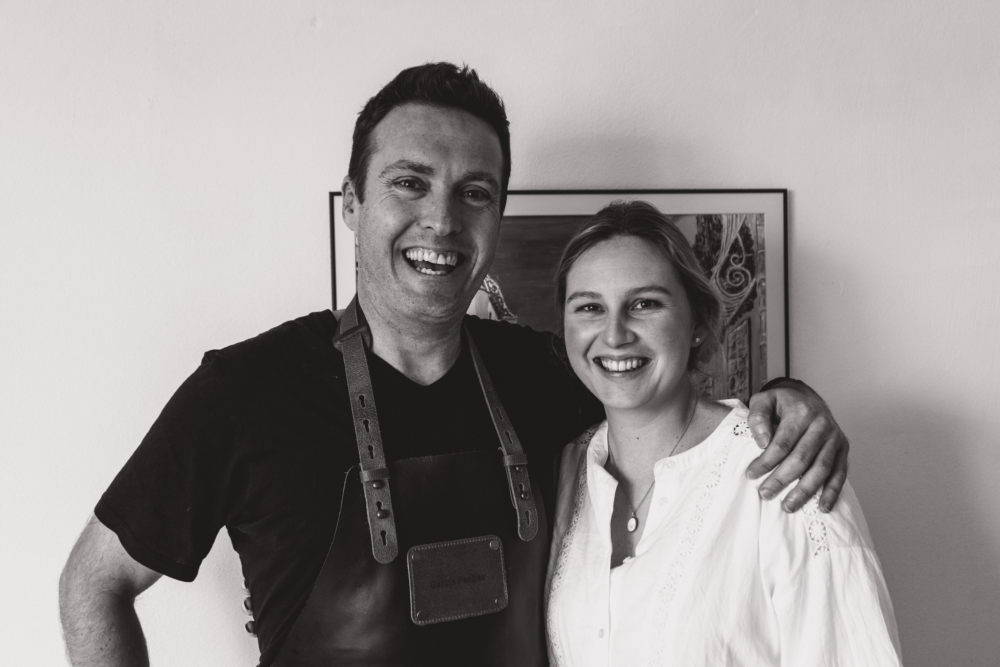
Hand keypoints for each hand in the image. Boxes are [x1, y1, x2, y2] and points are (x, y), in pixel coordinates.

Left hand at [745, 379, 848, 512]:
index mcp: (801, 413)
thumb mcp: (764, 400)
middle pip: (801, 458)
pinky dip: (832, 492)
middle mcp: (822, 425)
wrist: (806, 397)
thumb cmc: (781, 403)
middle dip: (782, 479)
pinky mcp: (843, 449)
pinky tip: (822, 507)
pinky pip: (840, 473)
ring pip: (821, 469)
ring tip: (788, 506)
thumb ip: (758, 417)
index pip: (782, 442)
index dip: (766, 461)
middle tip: (765, 494)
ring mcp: (835, 438)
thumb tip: (762, 442)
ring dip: (805, 490)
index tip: (751, 475)